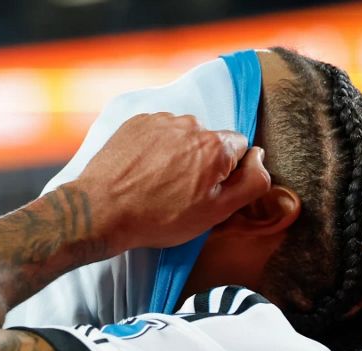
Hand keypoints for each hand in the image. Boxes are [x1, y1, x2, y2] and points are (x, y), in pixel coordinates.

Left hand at [70, 112, 270, 250]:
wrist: (100, 211)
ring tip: (156, 184)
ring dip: (176, 155)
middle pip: (209, 141)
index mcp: (215, 145)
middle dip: (201, 163)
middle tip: (179, 193)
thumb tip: (261, 159)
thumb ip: (251, 183)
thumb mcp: (215, 213)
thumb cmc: (157, 218)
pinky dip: (153, 149)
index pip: (239, 148)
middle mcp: (190, 124)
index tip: (206, 192)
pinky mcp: (135, 123)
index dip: (226, 173)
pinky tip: (141, 173)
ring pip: (182, 136)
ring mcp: (159, 121)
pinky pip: (156, 133)